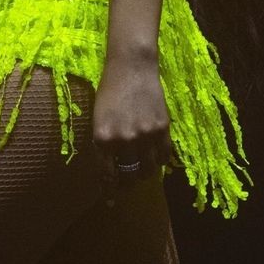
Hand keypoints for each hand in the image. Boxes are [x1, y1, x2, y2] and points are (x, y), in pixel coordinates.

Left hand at [92, 55, 170, 182]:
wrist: (132, 67)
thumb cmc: (110, 89)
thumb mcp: (98, 118)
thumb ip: (104, 142)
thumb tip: (110, 165)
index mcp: (103, 139)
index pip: (107, 174)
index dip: (109, 188)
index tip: (110, 196)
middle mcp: (124, 141)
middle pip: (129, 175)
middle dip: (127, 184)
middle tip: (127, 184)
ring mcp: (145, 136)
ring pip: (149, 170)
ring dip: (145, 175)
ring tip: (143, 172)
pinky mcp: (163, 129)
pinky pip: (164, 155)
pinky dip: (161, 161)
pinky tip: (156, 159)